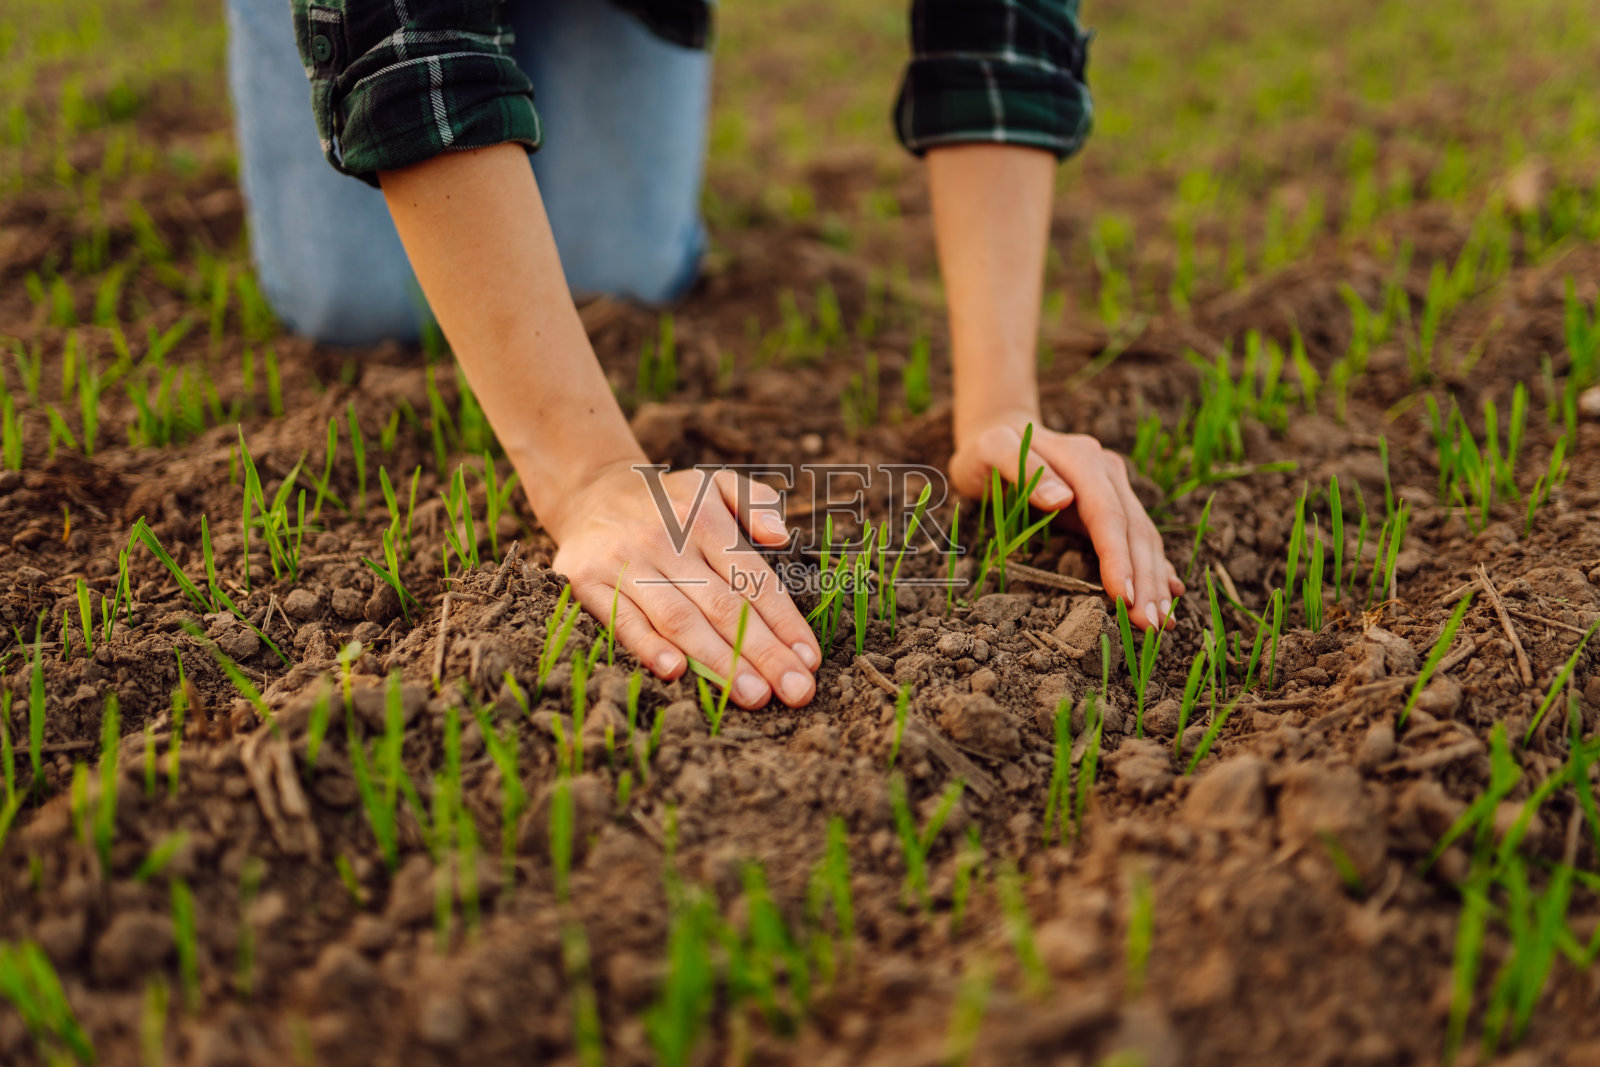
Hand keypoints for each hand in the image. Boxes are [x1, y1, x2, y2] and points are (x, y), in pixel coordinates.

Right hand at [548, 461, 820, 708]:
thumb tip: (781, 536)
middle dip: (764, 653)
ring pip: (680, 619)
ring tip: (753, 695)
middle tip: (796, 692)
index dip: (784, 622)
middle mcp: (668, 540)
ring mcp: (627, 563)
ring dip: (718, 661)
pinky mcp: (589, 581)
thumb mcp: (715, 484)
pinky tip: (675, 672)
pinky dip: (648, 647)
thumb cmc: (670, 501)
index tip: (809, 660)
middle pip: (724, 606)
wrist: (590, 492)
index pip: (753, 579)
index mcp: (705, 520)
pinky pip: (624, 620)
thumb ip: (755, 502)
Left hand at [949, 411, 1183, 630]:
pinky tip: (1170, 592)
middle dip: (1146, 580)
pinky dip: (1155, 566)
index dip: (1118, 557)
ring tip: (1162, 623)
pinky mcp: (1112, 504)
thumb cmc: (987, 449)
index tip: (1123, 596)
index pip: (1107, 515)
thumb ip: (1026, 469)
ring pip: (1144, 538)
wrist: (1002, 434)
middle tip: (1151, 626)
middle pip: (1135, 530)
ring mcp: (1114, 487)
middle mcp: (1107, 471)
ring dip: (1156, 581)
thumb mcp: (992, 450)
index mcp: (1082, 459)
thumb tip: (1061, 499)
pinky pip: (1138, 538)